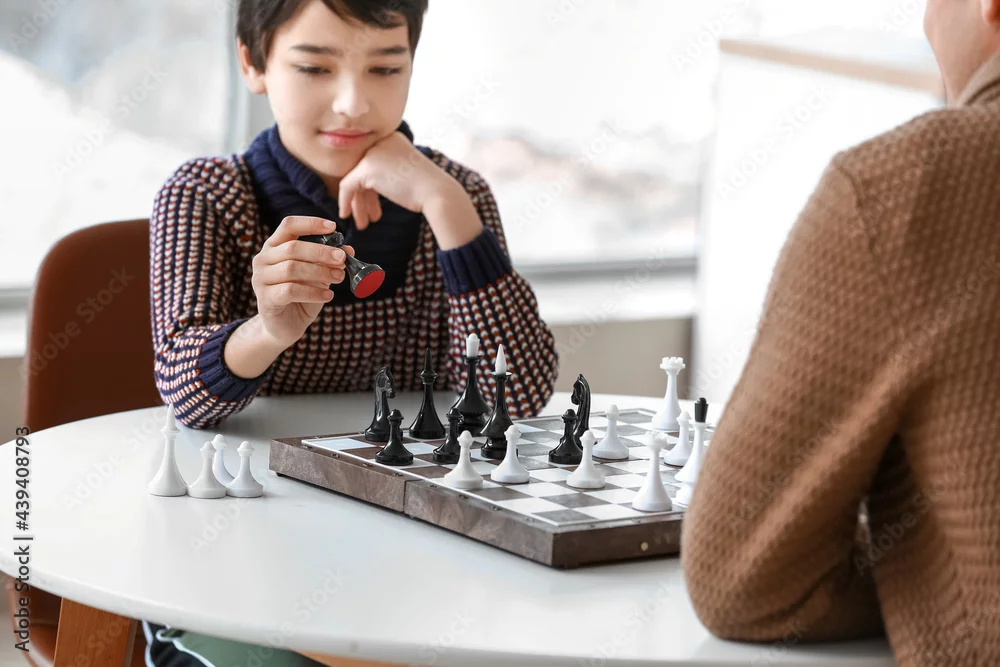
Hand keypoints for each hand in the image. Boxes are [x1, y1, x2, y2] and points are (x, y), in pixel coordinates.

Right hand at [250, 216, 355, 347]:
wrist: (285, 326)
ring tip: (339, 278)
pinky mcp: (265, 299)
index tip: (333, 227)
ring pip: (292, 269)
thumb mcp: (318, 275)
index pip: (288, 226)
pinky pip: (291, 291)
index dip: (310, 224)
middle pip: (293, 248)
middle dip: (321, 252)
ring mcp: (261, 279)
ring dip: (320, 272)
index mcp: (275, 246)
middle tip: (342, 259)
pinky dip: (313, 292)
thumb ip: (329, 262)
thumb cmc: (302, 296)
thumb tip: (349, 250)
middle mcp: (263, 259)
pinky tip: (328, 296)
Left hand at [337, 131, 449, 229]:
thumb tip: (367, 189)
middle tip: (368, 217)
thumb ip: (388, 173)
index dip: (371, 188)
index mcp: (392, 139)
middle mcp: (381, 141)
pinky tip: (347, 215)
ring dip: (358, 203)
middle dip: (364, 197)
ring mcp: (373, 153)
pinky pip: (348, 185)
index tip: (373, 206)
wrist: (437, 193)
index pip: (373, 162)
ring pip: (355, 180)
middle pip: (362, 171)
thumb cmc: (429, 189)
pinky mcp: (367, 168)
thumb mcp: (406, 173)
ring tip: (363, 223)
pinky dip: (346, 201)